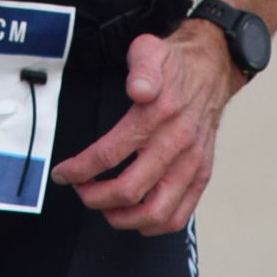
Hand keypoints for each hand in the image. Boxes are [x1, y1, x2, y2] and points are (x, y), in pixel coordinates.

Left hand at [49, 25, 239, 234]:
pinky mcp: (201, 174)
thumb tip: (138, 88)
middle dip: (95, 197)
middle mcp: (177, 144)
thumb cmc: (175, 65)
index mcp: (158, 116)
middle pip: (129, 189)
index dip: (80, 169)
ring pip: (156, 212)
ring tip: (105, 209)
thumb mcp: (150, 50)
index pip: (110, 154)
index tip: (64, 173)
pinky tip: (135, 218)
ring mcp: (191, 163)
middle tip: (80, 191)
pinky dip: (154, 225)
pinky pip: (180, 214)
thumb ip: (142, 69)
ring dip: (123, 217)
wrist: (212, 69)